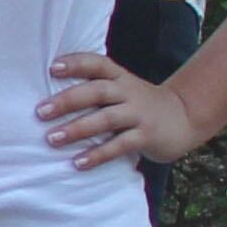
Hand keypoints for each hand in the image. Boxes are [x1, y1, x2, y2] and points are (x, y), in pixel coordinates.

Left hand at [40, 48, 204, 170]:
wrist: (186, 117)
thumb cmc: (138, 105)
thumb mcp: (122, 90)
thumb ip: (94, 90)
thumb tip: (47, 100)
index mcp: (120, 78)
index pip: (98, 64)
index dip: (77, 63)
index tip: (53, 68)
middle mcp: (129, 92)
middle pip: (98, 91)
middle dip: (68, 100)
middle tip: (40, 111)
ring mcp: (140, 114)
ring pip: (107, 119)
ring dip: (78, 129)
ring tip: (52, 138)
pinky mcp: (147, 136)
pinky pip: (120, 145)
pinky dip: (98, 154)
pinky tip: (78, 162)